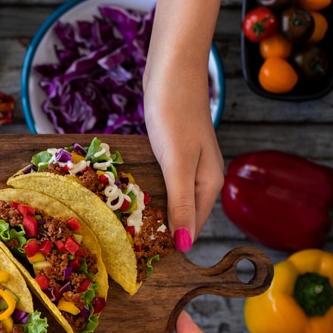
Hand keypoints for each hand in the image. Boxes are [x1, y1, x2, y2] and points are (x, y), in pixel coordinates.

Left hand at [143, 57, 224, 252]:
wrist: (172, 69)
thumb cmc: (175, 113)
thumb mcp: (177, 164)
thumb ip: (181, 203)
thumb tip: (184, 245)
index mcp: (209, 184)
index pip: (192, 228)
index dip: (171, 245)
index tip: (144, 263)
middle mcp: (202, 177)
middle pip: (182, 215)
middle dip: (159, 231)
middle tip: (128, 249)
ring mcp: (187, 163)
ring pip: (170, 198)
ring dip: (150, 212)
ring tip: (123, 229)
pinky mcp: (172, 150)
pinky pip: (161, 181)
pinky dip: (147, 191)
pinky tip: (127, 197)